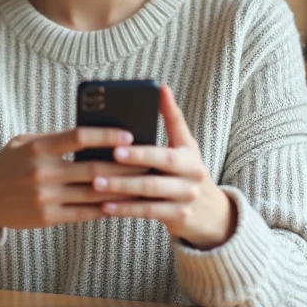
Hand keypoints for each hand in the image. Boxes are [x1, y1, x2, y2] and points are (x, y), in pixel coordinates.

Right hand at [0, 128, 149, 234]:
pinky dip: (105, 209)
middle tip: (149, 162)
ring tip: (144, 185)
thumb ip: (55, 138)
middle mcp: (43, 173)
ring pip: (93, 193)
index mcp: (39, 148)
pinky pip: (84, 213)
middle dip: (125, 166)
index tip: (130, 135)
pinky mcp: (47, 217)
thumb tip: (93, 134)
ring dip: (122, 190)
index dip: (107, 135)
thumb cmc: (9, 164)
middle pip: (94, 168)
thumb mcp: (25, 142)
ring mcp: (45, 198)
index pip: (79, 137)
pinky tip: (122, 204)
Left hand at [94, 85, 235, 250]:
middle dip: (129, 166)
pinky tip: (105, 206)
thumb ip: (172, 120)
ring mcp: (186, 199)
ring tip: (96, 185)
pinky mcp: (178, 217)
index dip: (144, 146)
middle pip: (157, 171)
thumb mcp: (185, 146)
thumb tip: (161, 88)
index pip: (167, 146)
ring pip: (149, 194)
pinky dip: (126, 209)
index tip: (117, 146)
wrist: (210, 211)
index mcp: (189, 155)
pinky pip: (148, 212)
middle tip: (103, 163)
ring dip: (121, 189)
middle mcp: (191, 176)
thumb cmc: (187, 171)